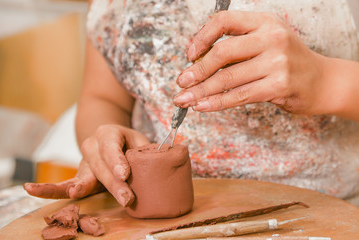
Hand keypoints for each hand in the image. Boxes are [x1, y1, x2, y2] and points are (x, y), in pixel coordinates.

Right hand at [24, 125, 149, 206]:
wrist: (107, 136)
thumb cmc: (128, 141)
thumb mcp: (139, 140)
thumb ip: (149, 149)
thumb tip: (169, 156)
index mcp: (108, 132)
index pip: (112, 146)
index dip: (117, 160)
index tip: (124, 174)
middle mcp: (92, 145)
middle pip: (101, 165)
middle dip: (113, 183)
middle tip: (126, 198)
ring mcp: (82, 160)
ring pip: (84, 174)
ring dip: (83, 186)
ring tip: (77, 192)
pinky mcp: (78, 175)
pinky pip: (61, 182)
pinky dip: (48, 188)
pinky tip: (32, 190)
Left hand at [173, 11, 327, 114]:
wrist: (322, 81)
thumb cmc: (287, 62)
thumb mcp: (265, 43)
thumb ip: (237, 48)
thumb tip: (197, 63)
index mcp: (264, 22)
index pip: (224, 21)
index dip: (202, 37)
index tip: (189, 54)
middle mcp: (271, 38)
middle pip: (222, 52)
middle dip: (197, 71)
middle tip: (181, 83)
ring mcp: (277, 62)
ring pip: (228, 78)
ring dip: (201, 91)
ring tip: (184, 99)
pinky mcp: (278, 86)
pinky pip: (239, 95)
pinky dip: (217, 102)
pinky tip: (202, 106)